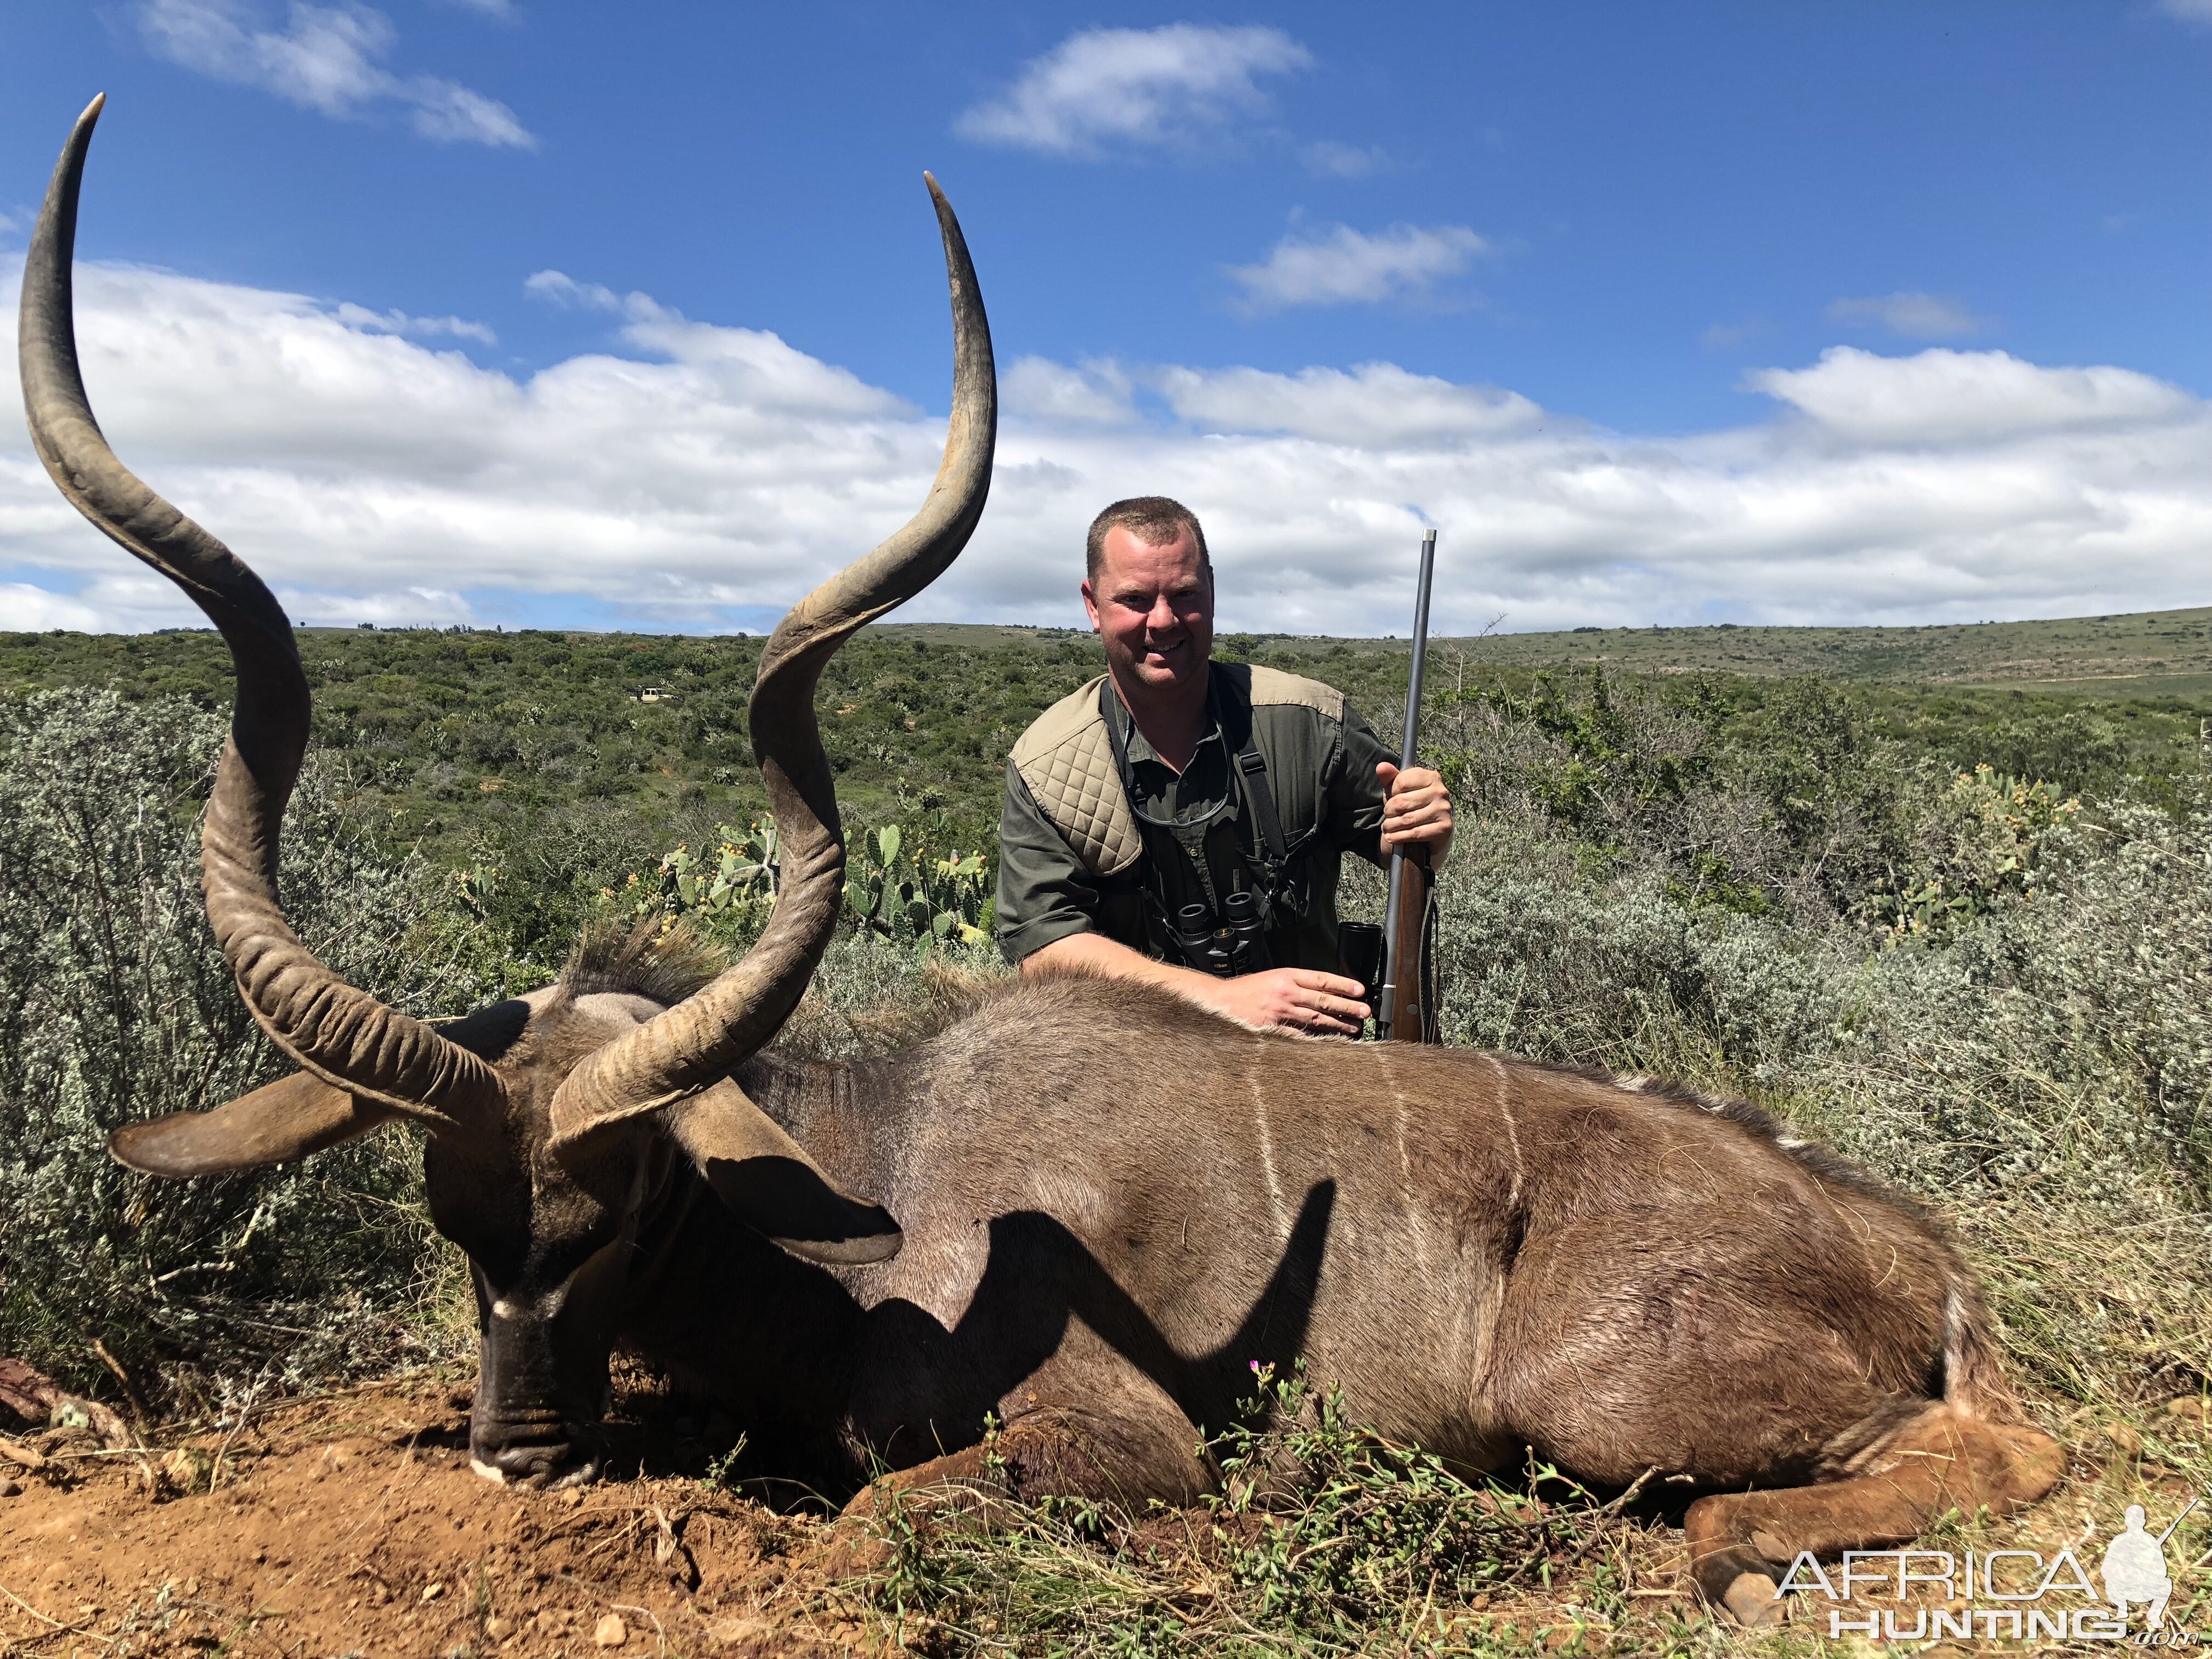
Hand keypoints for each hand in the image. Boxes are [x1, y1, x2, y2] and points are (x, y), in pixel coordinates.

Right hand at [1207, 968, 1370, 1034]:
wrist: (1220, 1002)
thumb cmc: (1245, 991)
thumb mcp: (1272, 978)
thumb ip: (1295, 983)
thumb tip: (1322, 990)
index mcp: (1286, 975)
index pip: (1321, 979)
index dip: (1342, 984)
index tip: (1360, 990)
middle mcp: (1286, 992)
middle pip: (1323, 999)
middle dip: (1347, 1006)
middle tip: (1365, 1011)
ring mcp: (1281, 1012)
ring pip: (1316, 1018)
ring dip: (1338, 1024)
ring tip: (1354, 1028)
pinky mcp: (1274, 1029)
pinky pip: (1300, 1035)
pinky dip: (1316, 1039)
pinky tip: (1330, 1042)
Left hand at [1376, 762, 1452, 852]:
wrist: (1431, 827)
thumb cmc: (1413, 804)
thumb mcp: (1400, 789)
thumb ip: (1390, 777)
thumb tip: (1381, 767)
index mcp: (1430, 777)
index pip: (1401, 782)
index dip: (1390, 792)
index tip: (1390, 797)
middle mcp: (1440, 791)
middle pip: (1402, 801)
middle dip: (1389, 811)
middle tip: (1387, 815)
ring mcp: (1444, 809)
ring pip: (1407, 819)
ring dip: (1391, 826)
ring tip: (1387, 827)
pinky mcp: (1444, 827)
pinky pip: (1415, 833)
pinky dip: (1399, 837)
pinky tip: (1392, 837)